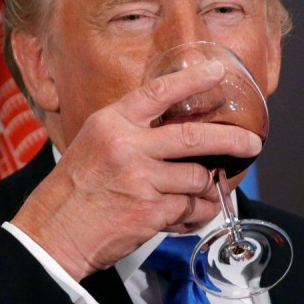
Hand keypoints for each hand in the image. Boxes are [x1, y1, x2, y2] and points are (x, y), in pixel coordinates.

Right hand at [9, 59, 262, 281]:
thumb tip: (173, 127)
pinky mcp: (150, 211)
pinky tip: (186, 217)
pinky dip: (195, 214)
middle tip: (252, 142)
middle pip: (193, 136)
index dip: (192, 80)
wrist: (52, 232)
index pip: (158, 92)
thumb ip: (130, 130)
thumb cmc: (73, 190)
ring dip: (205, 189)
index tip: (217, 71)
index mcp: (111, 123)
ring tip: (202, 196)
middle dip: (231, 139)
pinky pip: (189, 208)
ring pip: (196, 177)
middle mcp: (127, 146)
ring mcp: (140, 179)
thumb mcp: (93, 143)